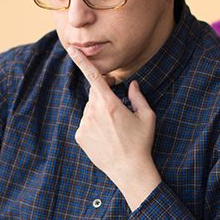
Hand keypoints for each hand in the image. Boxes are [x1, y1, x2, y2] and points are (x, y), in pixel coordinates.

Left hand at [67, 46, 161, 209]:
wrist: (129, 170)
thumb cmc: (141, 142)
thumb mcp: (147, 117)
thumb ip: (138, 97)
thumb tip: (132, 84)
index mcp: (110, 104)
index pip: (94, 77)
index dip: (82, 61)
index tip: (72, 49)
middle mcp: (94, 112)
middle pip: (95, 94)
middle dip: (105, 97)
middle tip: (119, 113)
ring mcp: (85, 124)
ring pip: (90, 109)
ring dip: (100, 113)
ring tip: (114, 131)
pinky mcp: (80, 135)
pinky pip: (86, 123)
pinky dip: (94, 125)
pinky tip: (106, 138)